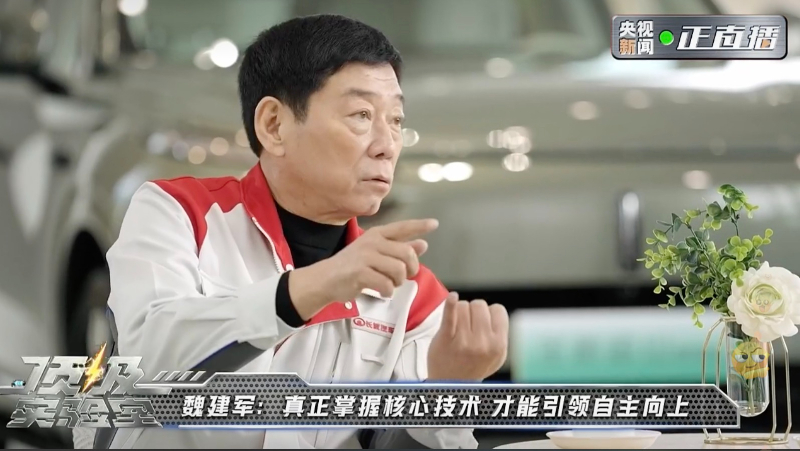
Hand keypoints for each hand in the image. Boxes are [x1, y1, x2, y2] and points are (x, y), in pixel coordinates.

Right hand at [289, 218, 438, 319]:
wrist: (325, 279)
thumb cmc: (352, 266)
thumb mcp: (375, 253)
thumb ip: (398, 248)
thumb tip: (423, 244)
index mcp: (376, 234)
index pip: (402, 227)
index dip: (419, 226)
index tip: (434, 224)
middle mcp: (372, 242)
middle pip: (407, 254)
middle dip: (410, 269)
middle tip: (404, 276)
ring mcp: (366, 257)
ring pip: (399, 270)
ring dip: (398, 282)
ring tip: (388, 284)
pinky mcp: (360, 273)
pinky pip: (386, 285)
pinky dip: (387, 292)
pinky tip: (381, 292)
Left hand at [427, 293, 508, 380]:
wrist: (450, 385)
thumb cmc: (473, 367)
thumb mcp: (496, 357)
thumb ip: (501, 335)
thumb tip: (496, 311)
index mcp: (498, 345)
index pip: (498, 309)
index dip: (489, 313)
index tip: (482, 322)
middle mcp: (483, 343)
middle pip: (479, 304)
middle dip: (473, 311)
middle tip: (467, 325)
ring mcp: (463, 341)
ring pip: (463, 306)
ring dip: (459, 312)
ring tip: (458, 327)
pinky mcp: (445, 339)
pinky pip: (449, 315)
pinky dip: (450, 303)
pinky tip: (452, 297)